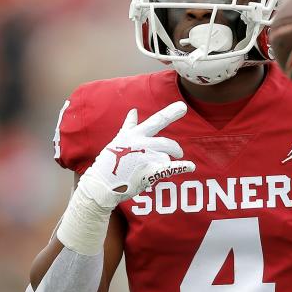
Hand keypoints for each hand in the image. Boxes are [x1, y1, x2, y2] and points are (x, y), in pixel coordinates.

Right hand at [80, 101, 194, 208]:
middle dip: (175, 149)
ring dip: (163, 165)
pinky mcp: (149, 172)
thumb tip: (133, 110)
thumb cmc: (109, 162)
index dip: (171, 113)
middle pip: (167, 143)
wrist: (101, 184)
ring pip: (166, 158)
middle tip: (178, 153)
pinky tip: (191, 166)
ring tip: (150, 170)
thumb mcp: (118, 140)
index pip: (156, 121)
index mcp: (135, 134)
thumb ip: (129, 125)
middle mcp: (142, 144)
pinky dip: (182, 167)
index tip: (183, 106)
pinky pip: (170, 168)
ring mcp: (146, 157)